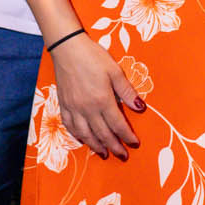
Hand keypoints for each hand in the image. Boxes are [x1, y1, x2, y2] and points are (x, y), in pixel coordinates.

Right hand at [52, 36, 143, 159]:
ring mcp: (73, 108)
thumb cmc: (93, 57)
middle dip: (114, 147)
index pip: (118, 125)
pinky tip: (84, 139)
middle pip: (103, 134)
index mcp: (102, 100)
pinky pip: (70, 126)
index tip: (134, 144)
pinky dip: (77, 136)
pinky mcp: (63, 105)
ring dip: (96, 146)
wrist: (67, 48)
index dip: (127, 136)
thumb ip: (127, 92)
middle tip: (122, 156)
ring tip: (104, 154)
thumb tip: (140, 108)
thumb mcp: (115, 71)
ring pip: (85, 134)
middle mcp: (87, 109)